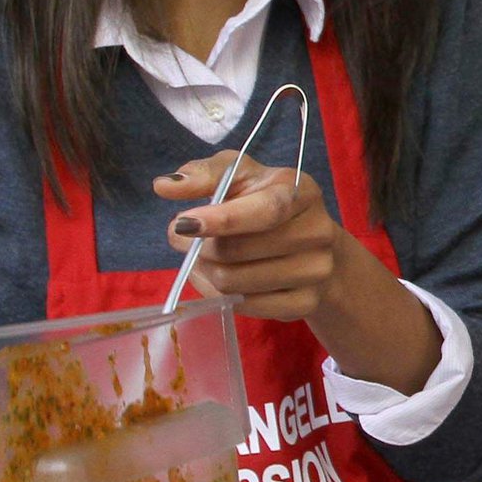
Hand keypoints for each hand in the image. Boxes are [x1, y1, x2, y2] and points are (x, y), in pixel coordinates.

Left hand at [156, 152, 344, 323]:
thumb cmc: (267, 201)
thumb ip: (204, 175)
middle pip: (238, 252)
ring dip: (204, 271)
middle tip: (180, 237)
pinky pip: (244, 307)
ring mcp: (316, 271)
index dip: (222, 220)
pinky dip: (217, 294)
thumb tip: (165, 186)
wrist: (313, 245)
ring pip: (235, 282)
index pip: (265, 211)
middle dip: (198, 246)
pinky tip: (214, 278)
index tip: (182, 224)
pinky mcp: (306, 303)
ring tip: (200, 257)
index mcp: (303, 192)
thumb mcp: (241, 176)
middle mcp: (317, 232)